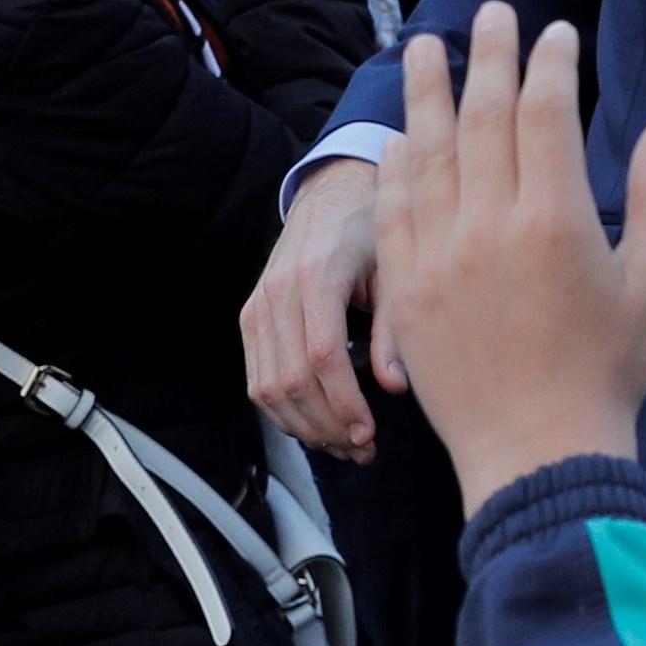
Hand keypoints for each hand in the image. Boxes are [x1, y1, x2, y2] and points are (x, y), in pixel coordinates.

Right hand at [244, 171, 385, 457]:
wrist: (330, 195)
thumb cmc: (370, 231)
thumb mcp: (395, 267)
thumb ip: (395, 327)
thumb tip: (396, 386)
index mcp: (319, 275)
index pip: (322, 355)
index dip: (343, 403)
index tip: (369, 433)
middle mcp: (280, 291)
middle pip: (292, 379)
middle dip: (327, 425)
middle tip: (363, 449)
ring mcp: (258, 306)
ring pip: (268, 387)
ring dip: (305, 427)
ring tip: (344, 445)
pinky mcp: (250, 318)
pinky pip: (257, 379)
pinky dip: (284, 412)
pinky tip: (317, 424)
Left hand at [375, 8, 645, 505]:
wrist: (538, 454)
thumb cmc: (606, 374)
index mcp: (554, 220)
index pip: (546, 115)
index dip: (552, 65)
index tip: (558, 33)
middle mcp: (488, 226)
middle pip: (482, 117)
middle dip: (489, 56)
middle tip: (491, 13)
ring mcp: (439, 256)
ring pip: (427, 153)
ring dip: (427, 94)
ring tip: (425, 48)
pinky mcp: (408, 290)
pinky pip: (394, 211)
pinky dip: (396, 167)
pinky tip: (399, 140)